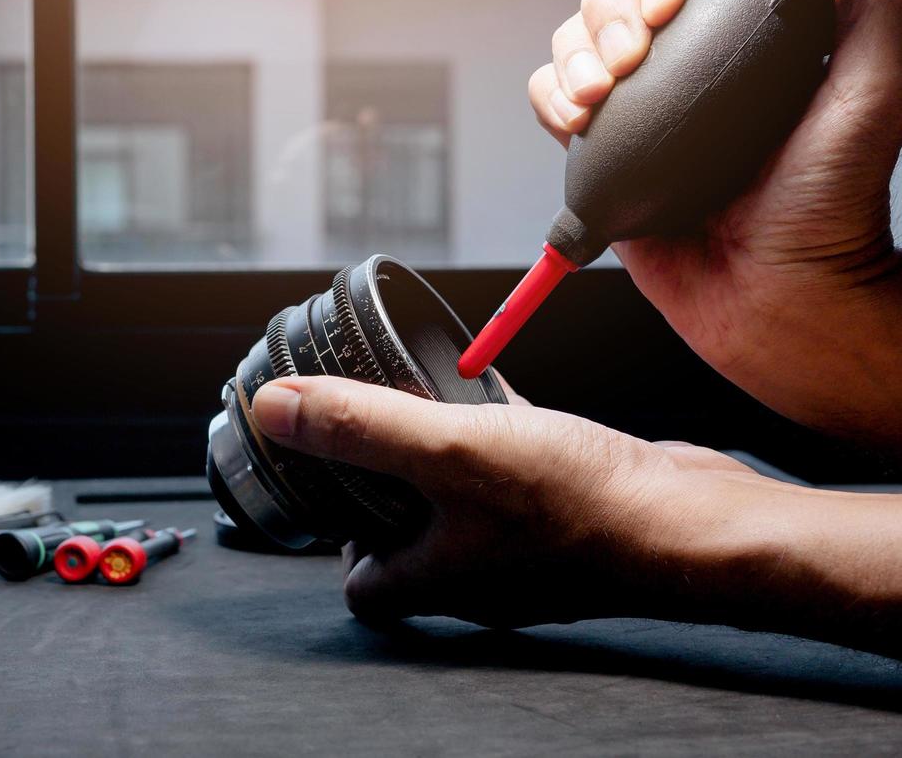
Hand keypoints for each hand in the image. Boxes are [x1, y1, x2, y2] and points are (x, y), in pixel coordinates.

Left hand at [252, 375, 901, 651]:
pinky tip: (488, 382)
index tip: (324, 495)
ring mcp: (526, 541)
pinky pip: (511, 469)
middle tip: (365, 430)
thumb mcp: (451, 453)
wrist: (699, 524)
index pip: (365, 589)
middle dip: (383, 490)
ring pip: (461, 500)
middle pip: (409, 540)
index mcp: (438, 576)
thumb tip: (272, 410)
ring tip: (419, 397)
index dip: (338, 551)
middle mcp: (478, 569)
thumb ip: (361, 429)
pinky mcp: (566, 503)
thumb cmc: (584, 509)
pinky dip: (493, 429)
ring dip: (438, 454)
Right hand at [527, 0, 901, 448]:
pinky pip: (554, 102)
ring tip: (598, 99)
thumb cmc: (830, 212)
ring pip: (578, 42)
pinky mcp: (606, 149)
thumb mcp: (873, 91)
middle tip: (629, 59)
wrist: (776, 301)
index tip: (666, 2)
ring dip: (574, 58)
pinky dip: (551, 103)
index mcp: (756, 36)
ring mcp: (646, 107)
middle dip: (608, 17)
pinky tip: (578, 124)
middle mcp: (696, 65)